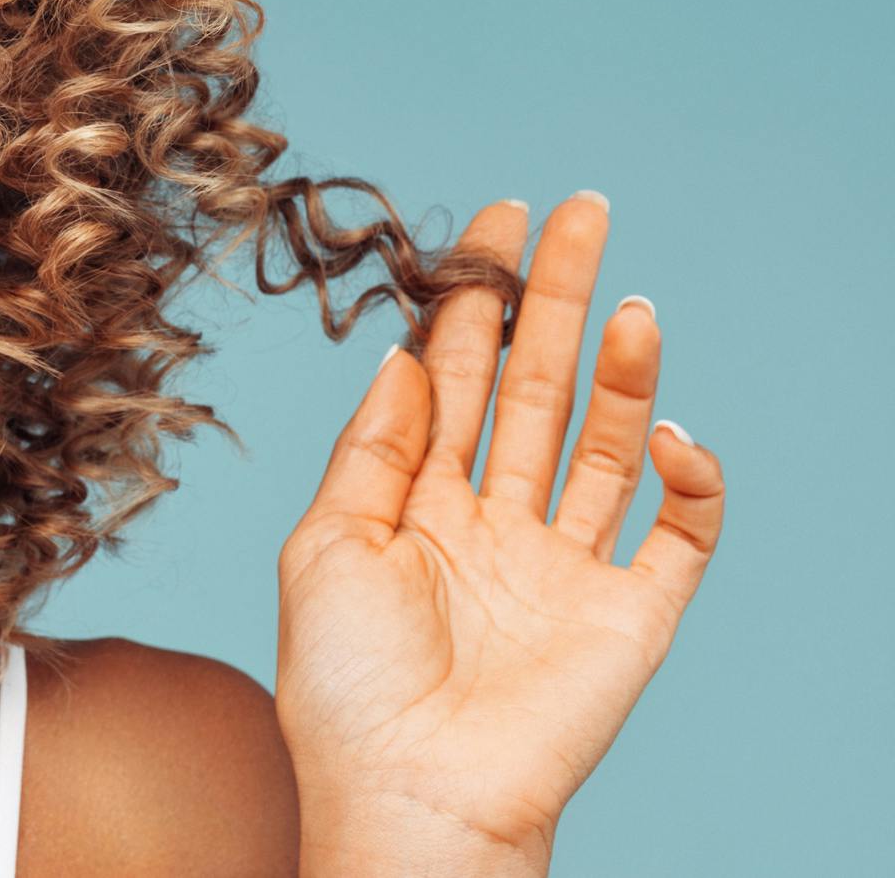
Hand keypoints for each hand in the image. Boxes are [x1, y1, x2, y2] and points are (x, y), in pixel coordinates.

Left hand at [274, 193, 725, 872]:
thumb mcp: (326, 544)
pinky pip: (682, 534)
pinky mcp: (630, 614)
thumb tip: (407, 351)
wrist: (409, 800)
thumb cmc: (345, 687)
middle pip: (535, 387)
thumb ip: (373, 447)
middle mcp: (495, 522)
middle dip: (554, 301)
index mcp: (418, 502)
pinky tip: (666, 430)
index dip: (474, 302)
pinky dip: (689, 477)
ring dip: (622, 371)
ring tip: (625, 299)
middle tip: (576, 214)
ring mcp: (565, 565)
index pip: (457, 378)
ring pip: (605, 443)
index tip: (492, 227)